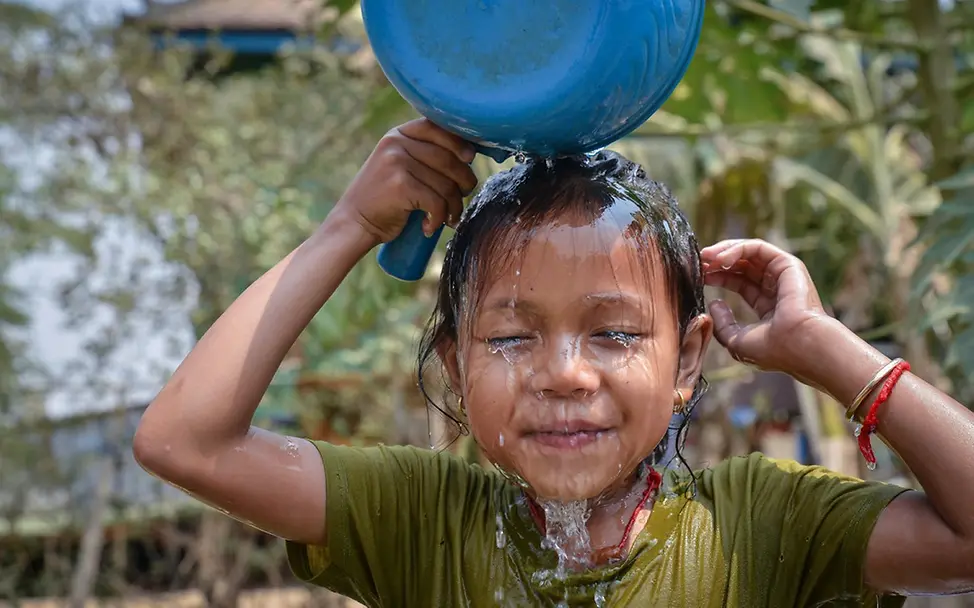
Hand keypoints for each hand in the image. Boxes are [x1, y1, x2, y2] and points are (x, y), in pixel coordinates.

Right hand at [333, 118, 478, 244]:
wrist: (354, 222)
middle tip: (461, 198)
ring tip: (449, 217)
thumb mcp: (399, 164)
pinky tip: (431, 227)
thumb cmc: (384, 198)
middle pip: (449, 159)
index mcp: (398, 134)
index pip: (438, 127)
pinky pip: (437, 202)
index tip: (470, 158)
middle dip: (464, 182)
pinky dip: (440, 218)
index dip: (460, 143)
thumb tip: (470, 153)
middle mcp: (396, 143)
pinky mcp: (400, 185)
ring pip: (446, 184)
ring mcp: (397, 162)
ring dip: (454, 206)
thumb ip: (424, 153)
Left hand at [701, 239, 833, 375]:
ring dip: (723, 251)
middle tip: (697, 263)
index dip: (718, 276)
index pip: (739, 282)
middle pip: (742, 265)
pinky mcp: (788, 265)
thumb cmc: (773, 350)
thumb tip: (715, 302)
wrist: (800, 346)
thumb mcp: (737, 341)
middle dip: (717, 262)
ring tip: (704, 257)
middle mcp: (777, 288)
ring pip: (749, 253)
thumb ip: (723, 324)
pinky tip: (720, 260)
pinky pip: (758, 249)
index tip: (698, 276)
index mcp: (768, 306)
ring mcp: (783, 275)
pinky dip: (737, 249)